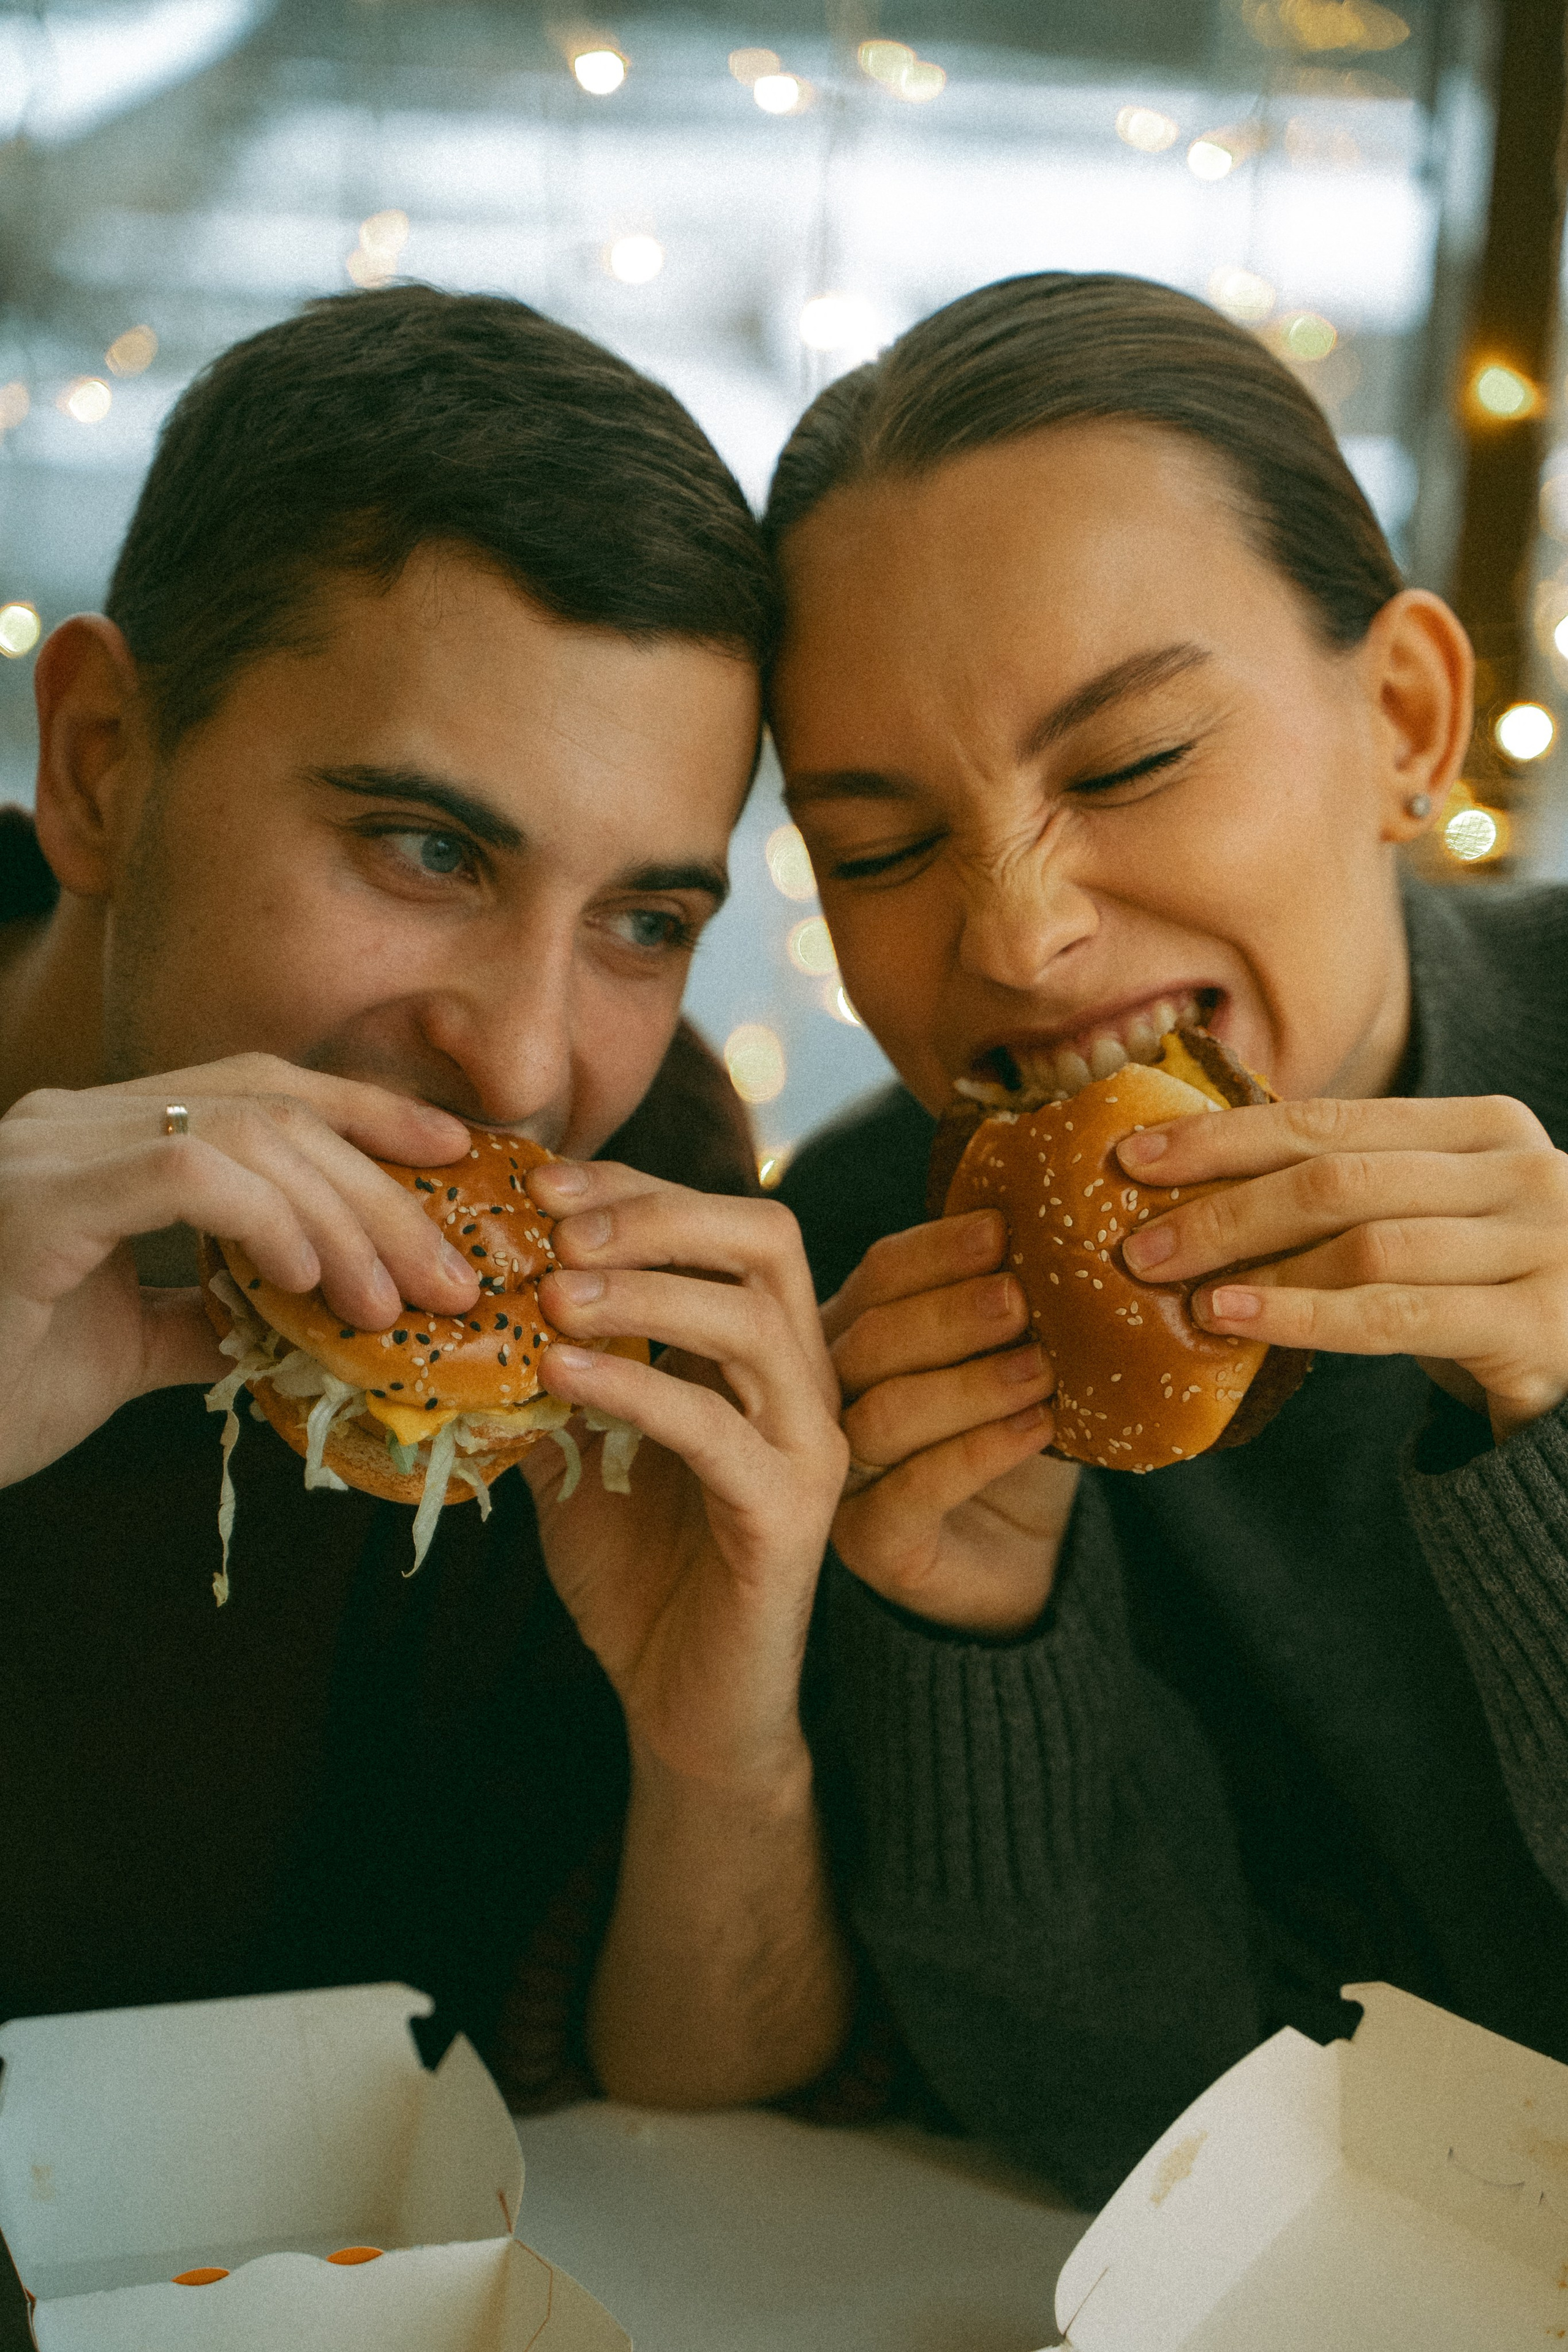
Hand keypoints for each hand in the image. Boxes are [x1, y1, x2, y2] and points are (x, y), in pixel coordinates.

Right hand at [0, 1057, 475, 1486]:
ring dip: (341, 1219)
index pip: (261, 1091)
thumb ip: (204, 1317)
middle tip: (450, 1279)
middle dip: (381, 1190)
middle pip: (271, 1109)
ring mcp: (48, 1152)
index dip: (369, 1112)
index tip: (457, 1156)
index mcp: (101, 1141)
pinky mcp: (33, 1204)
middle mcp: (73, 1122)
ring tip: (387, 1304)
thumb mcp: (127, 1350)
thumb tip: (291, 1321)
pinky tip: (304, 1283)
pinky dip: (265, 1218)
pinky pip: (184, 1172)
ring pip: (243, 1133)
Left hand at [517, 1161, 849, 1794]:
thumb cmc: (637, 1573)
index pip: (724, 1224)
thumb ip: (551, 1369)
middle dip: (659, 1211)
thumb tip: (471, 1292)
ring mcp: (808, 1448)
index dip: (638, 1189)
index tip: (543, 1183)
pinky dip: (639, 1386)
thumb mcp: (578, 1446)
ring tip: (552, 1294)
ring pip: (752, 1322)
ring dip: (644, 1291)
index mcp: (761, 1351)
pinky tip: (561, 1373)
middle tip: (557, 1224)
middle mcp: (804, 1383)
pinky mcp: (788, 1516)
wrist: (683, 1704)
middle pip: (769, 1240)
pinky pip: (719, 1428)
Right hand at [823, 1211, 1077, 1634]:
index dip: (936, 1250)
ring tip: (1042, 1369)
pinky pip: (911, 1494)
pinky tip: (1036, 1428)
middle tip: (1021, 1299)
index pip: (879, 1278)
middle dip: (950, 1314)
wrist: (1023, 1556)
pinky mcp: (871, 1545)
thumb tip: (1056, 1229)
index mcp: (855, 1337)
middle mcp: (830, 1403)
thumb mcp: (1017, 1355)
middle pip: (870, 1341)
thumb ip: (1012, 1303)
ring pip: (883, 1415)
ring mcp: (842, 1477)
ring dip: (969, 1385)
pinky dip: (977, 1453)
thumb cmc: (1011, 1437)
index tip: (1003, 1229)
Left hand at [1118, 1092, 1567, 1444]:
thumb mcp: (1434, 1220)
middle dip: (1222, 1206)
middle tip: (1136, 1242)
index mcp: (1487, 1128)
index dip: (1226, 1136)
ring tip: (1174, 1287)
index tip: (1136, 1157)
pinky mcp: (1534, 1327)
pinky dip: (1303, 1316)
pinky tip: (1235, 1319)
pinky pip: (1393, 1314)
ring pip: (1362, 1243)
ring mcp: (1537, 1248)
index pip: (1332, 1120)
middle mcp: (1520, 1175)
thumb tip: (1201, 1177)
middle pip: (1337, 1178)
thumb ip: (1356, 1188)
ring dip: (1253, 1263)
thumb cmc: (1489, 1292)